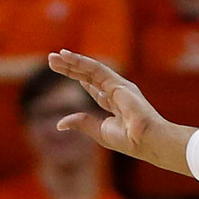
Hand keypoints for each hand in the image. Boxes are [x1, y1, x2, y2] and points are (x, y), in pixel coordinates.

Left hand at [45, 51, 193, 173]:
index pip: (94, 87)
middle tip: (52, 60)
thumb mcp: (99, 131)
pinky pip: (95, 68)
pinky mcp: (117, 82)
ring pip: (90, 69)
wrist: (146, 140)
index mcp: (115, 104)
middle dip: (71, 68)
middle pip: (89, 75)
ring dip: (72, 62)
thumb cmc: (129, 141)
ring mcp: (118, 85)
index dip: (80, 78)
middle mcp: (117, 91)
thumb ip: (81, 123)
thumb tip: (59, 124)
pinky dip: (81, 61)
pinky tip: (67, 57)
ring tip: (54, 56)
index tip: (66, 70)